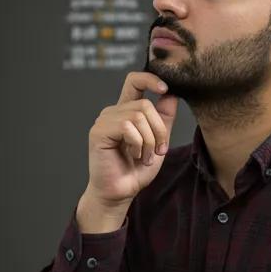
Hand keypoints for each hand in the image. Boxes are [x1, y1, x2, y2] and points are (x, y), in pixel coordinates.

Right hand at [84, 73, 177, 218]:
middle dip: (159, 130)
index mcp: (126, 111)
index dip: (150, 79)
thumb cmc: (135, 169)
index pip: (134, 81)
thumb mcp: (158, 141)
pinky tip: (134, 155)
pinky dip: (138, 144)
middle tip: (158, 150)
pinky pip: (127, 127)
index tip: (164, 88)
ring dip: (149, 141)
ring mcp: (104, 121)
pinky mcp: (99, 132)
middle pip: (145, 104)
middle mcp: (113, 112)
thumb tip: (172, 93)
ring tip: (145, 157)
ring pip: (139, 116)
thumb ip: (164, 118)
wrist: (120, 193)